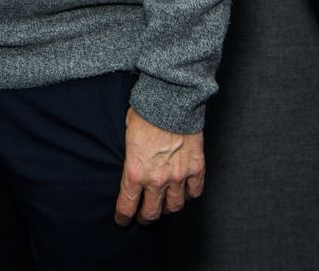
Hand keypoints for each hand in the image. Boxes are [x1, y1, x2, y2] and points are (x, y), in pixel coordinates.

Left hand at [114, 106, 204, 225]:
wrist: (171, 100)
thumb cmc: (146, 112)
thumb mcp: (127, 134)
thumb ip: (130, 155)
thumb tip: (132, 164)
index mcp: (135, 171)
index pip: (127, 206)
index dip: (123, 217)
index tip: (123, 219)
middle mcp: (156, 180)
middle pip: (151, 213)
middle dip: (144, 218)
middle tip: (143, 216)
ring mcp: (178, 176)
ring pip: (174, 207)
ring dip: (167, 209)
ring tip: (164, 205)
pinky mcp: (196, 169)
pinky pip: (194, 193)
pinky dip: (189, 195)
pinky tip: (184, 191)